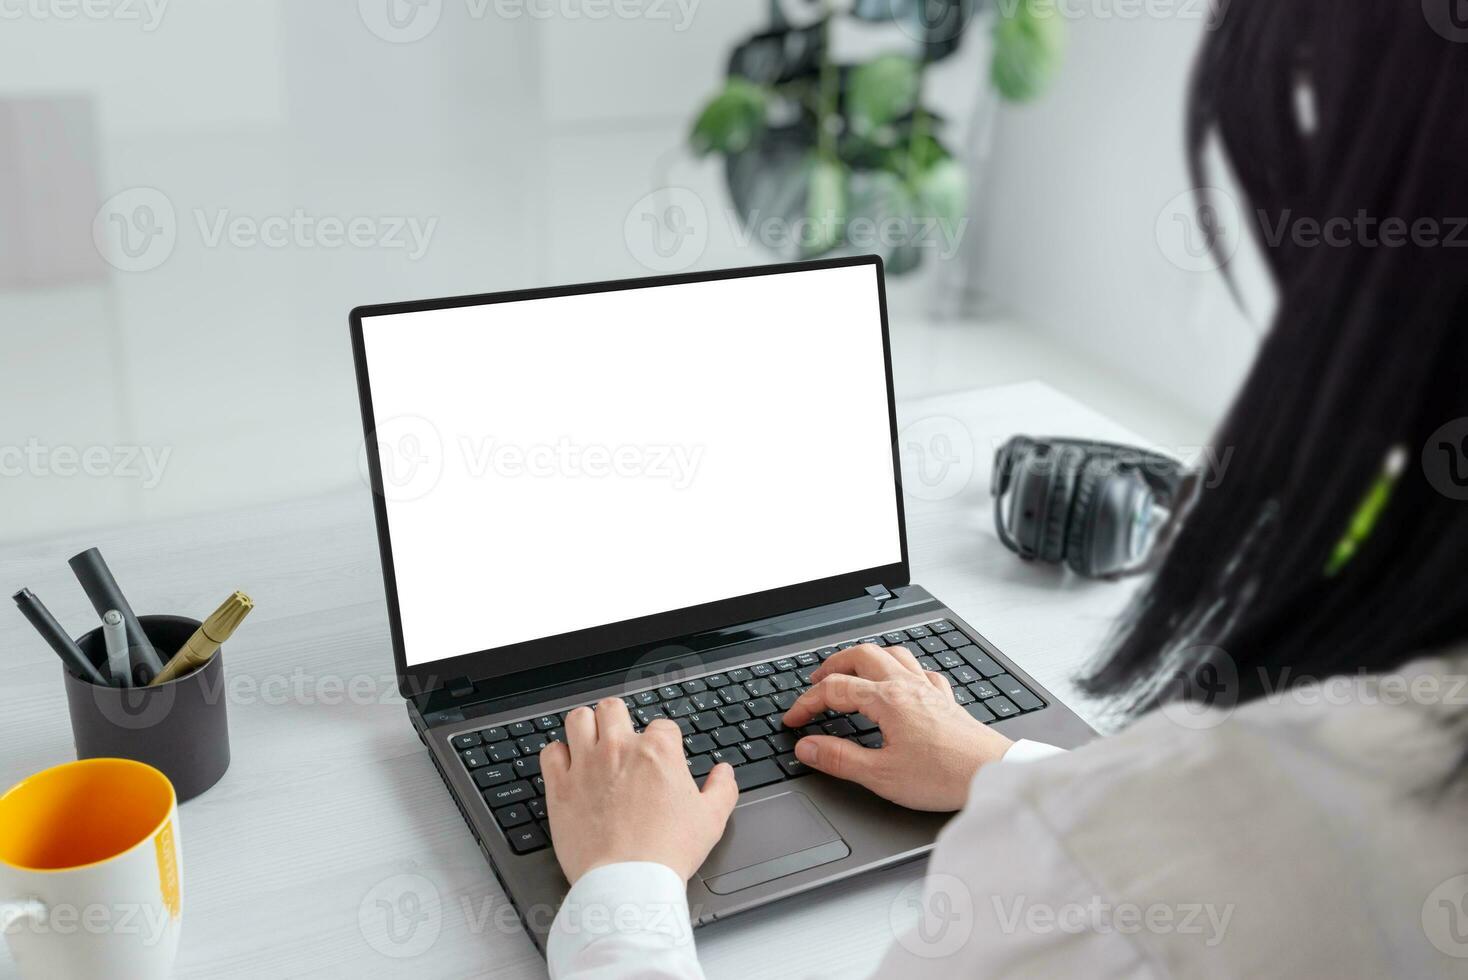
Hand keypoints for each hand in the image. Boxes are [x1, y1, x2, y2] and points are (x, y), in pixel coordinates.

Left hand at [541, 698, 738, 884]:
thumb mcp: (711, 819)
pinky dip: (558, 755)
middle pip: (613, 707)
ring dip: (586, 727)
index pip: (662, 726)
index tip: (661, 760)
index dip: (664, 742)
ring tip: (591, 743)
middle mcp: (619, 748)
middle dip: (618, 720)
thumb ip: (722, 788)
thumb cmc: (668, 852)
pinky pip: (550, 752)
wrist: (628, 881)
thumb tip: (723, 772)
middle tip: (621, 740)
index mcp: (657, 751)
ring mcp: (586, 765)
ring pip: (578, 719)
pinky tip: (568, 766)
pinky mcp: (560, 787)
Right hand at [781, 643, 1014, 810]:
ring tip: (852, 671)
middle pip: (861, 655)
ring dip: (866, 658)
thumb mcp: (881, 775)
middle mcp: (907, 686)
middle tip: (816, 682)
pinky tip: (902, 680)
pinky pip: (921, 669)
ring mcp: (928, 689)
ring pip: (892, 653)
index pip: (835, 690)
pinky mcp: (946, 700)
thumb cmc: (943, 776)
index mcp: (887, 700)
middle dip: (833, 665)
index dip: (807, 703)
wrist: (992, 774)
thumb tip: (807, 747)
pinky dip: (903, 668)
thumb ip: (839, 759)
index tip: (793, 720)